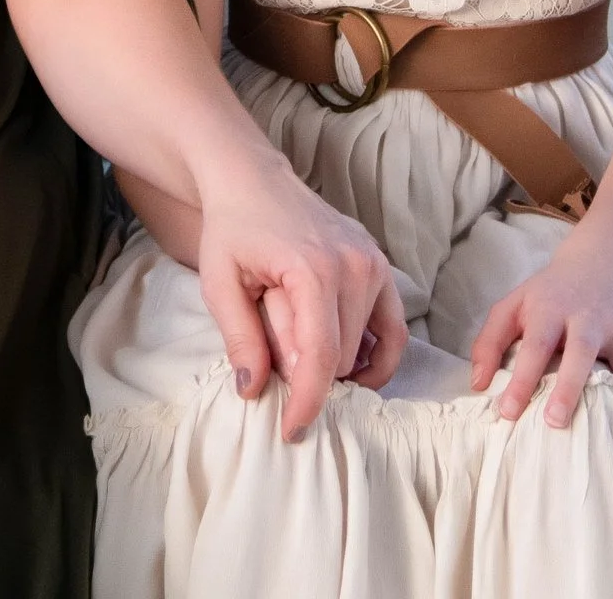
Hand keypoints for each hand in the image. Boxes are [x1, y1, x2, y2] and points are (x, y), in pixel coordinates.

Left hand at [196, 159, 406, 439]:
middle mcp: (355, 267)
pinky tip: (348, 366)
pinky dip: (375, 356)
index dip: (307, 402)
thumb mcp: (219, 283)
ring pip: (366, 348)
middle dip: (308, 374)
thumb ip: (239, 337)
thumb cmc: (232, 230)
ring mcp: (374, 265)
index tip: (291, 432)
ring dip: (337, 364)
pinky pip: (393, 330)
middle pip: (342, 356)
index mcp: (313, 270)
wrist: (253, 180)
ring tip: (299, 353)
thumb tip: (254, 392)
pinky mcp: (381, 267)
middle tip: (272, 359)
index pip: (321, 357)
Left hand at [469, 250, 612, 459]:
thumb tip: (478, 385)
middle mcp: (592, 318)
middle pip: (583, 352)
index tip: (507, 413)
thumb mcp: (513, 305)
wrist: (602, 264)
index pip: (534, 344)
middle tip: (557, 424)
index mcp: (552, 308)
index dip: (521, 378)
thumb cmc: (550, 295)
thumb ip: (490, 342)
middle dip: (569, 388)